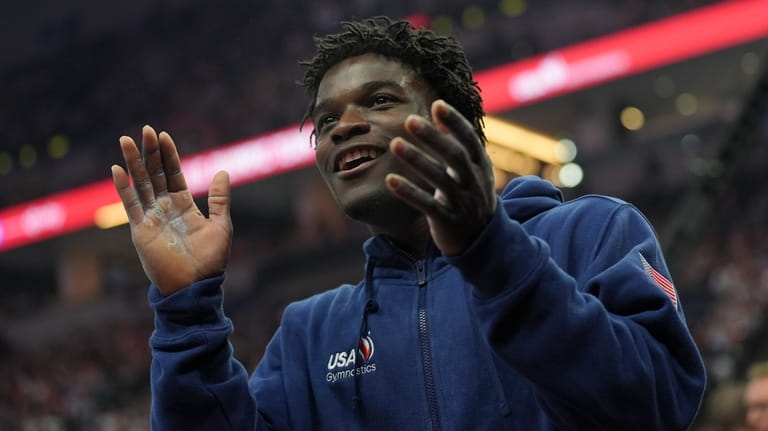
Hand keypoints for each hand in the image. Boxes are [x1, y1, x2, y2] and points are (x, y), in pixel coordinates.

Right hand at [111, 125, 231, 294]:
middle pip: (155, 174)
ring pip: (141, 184)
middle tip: (146, 130)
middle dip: (150, 152)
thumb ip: (219, 199)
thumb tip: (223, 171)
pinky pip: (130, 205)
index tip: (164, 135)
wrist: (196, 286)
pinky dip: (123, 187)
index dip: (169, 155)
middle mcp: (165, 208)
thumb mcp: (221, 224)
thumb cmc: (210, 260)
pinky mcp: (140, 230)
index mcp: (184, 205)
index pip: (174, 174)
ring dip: (133, 162)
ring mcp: (151, 217)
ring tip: (126, 140)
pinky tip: (117, 169)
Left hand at [386, 100, 496, 255]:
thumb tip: (439, 107)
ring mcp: (463, 203)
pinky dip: (409, 192)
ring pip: (440, 179)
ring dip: (416, 160)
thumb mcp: (470, 169)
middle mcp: (474, 183)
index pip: (469, 140)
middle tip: (410, 120)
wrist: (481, 241)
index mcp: (481, 167)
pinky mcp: (449, 222)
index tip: (437, 104)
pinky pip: (428, 205)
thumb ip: (455, 140)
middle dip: (433, 138)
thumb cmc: (469, 196)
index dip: (455, 122)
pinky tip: (390, 180)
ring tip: (395, 144)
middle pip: (455, 156)